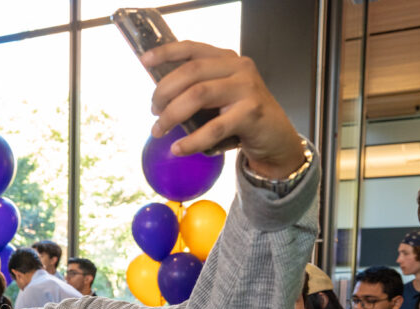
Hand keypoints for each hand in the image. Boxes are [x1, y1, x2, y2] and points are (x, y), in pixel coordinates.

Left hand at [143, 41, 305, 177]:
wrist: (275, 137)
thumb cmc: (240, 116)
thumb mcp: (219, 94)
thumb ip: (196, 88)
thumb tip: (159, 96)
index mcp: (226, 59)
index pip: (192, 48)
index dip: (166, 53)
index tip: (145, 61)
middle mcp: (238, 68)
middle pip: (190, 72)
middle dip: (164, 92)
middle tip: (154, 112)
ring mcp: (246, 88)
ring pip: (198, 95)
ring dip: (171, 115)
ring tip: (159, 131)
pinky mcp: (251, 113)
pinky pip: (213, 127)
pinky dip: (191, 141)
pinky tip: (178, 149)